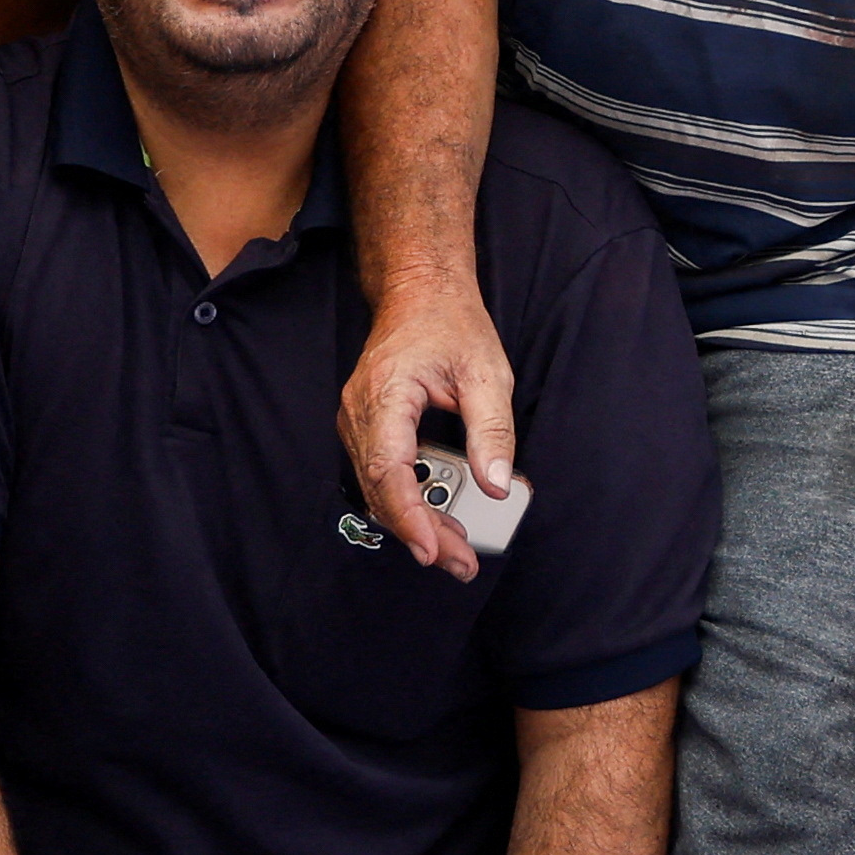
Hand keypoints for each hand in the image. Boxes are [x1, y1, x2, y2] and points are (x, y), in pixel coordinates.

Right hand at [338, 277, 516, 581]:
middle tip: (461, 563)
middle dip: (421, 531)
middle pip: (381, 490)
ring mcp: (358, 421)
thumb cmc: (449, 323)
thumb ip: (492, 431)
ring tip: (457, 549)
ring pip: (379, 488)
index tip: (432, 548)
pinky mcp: (368, 428)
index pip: (388, 469)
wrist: (420, 291)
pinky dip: (410, 500)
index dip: (409, 515)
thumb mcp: (487, 373)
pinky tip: (440, 518)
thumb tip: (495, 485)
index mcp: (385, 395)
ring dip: (416, 521)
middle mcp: (359, 413)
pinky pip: (382, 475)